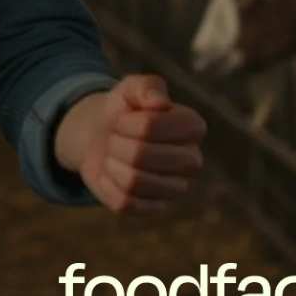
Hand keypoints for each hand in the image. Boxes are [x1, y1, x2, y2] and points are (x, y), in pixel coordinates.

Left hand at [55, 74, 206, 212]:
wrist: (103, 135)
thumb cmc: (124, 110)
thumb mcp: (131, 88)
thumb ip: (146, 87)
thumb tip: (160, 103)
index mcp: (193, 126)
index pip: (149, 126)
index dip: (125, 121)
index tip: (123, 118)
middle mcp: (192, 160)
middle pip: (140, 155)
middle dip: (115, 142)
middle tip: (116, 137)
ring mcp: (176, 188)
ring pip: (133, 181)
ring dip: (112, 163)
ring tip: (116, 154)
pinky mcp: (155, 208)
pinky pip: (125, 202)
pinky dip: (108, 185)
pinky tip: (114, 173)